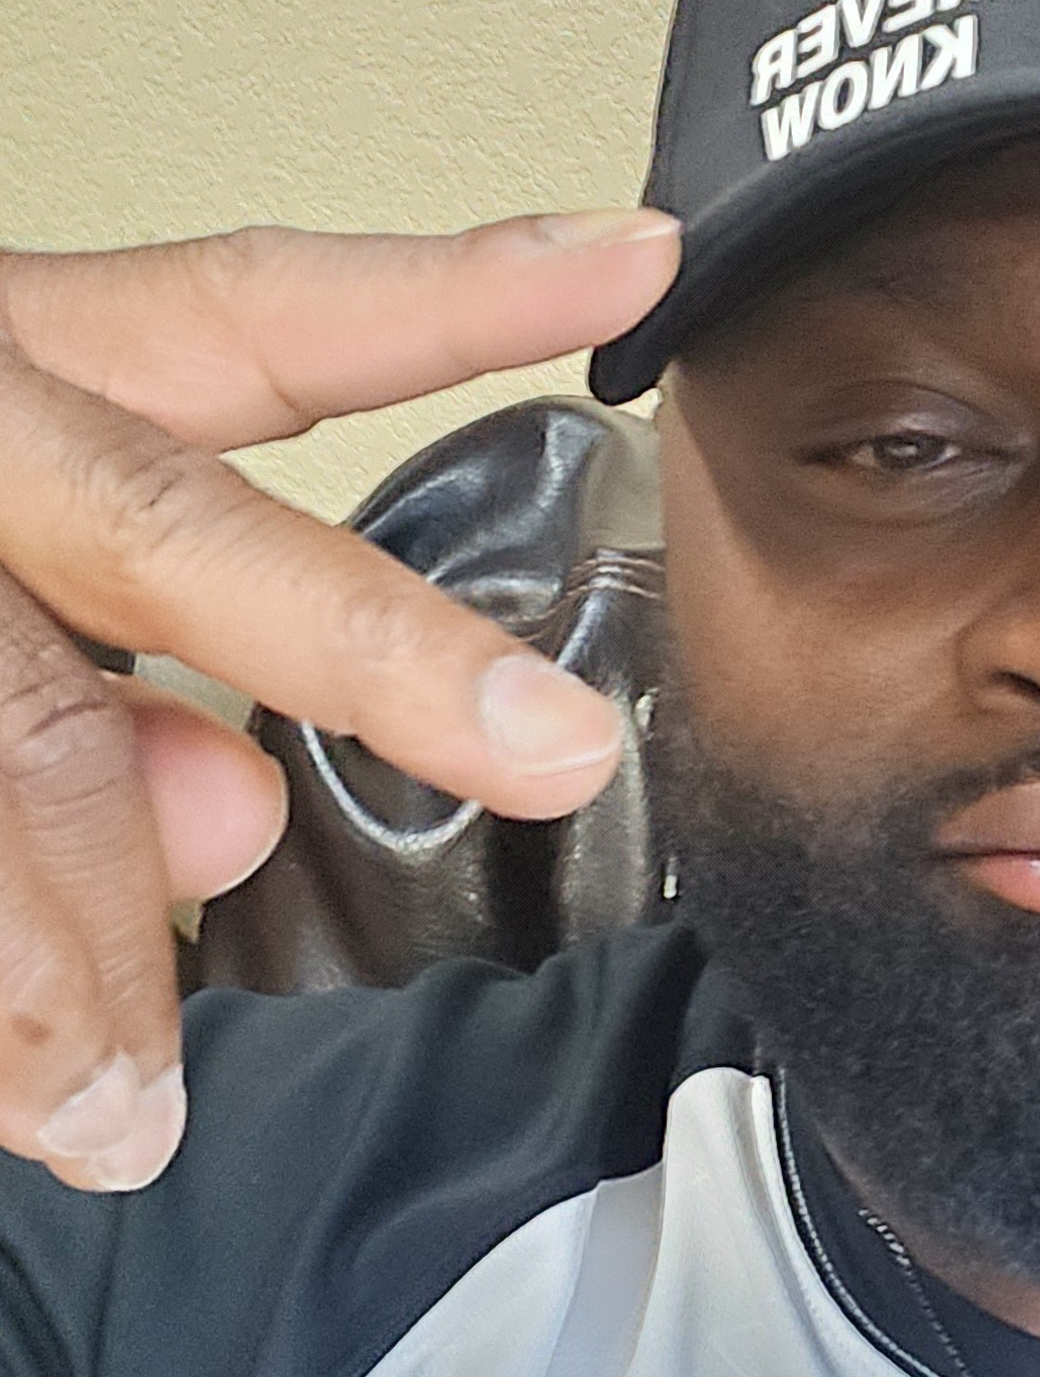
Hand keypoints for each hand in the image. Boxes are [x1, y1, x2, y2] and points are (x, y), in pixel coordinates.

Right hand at [0, 209, 679, 1193]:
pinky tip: (30, 1084)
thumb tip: (232, 817)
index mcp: (17, 366)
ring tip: (118, 1117)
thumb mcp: (6, 529)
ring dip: (62, 953)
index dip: (445, 292)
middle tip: (556, 749)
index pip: (258, 309)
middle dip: (373, 644)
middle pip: (165, 523)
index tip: (640, 258)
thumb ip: (139, 642)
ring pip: (7, 747)